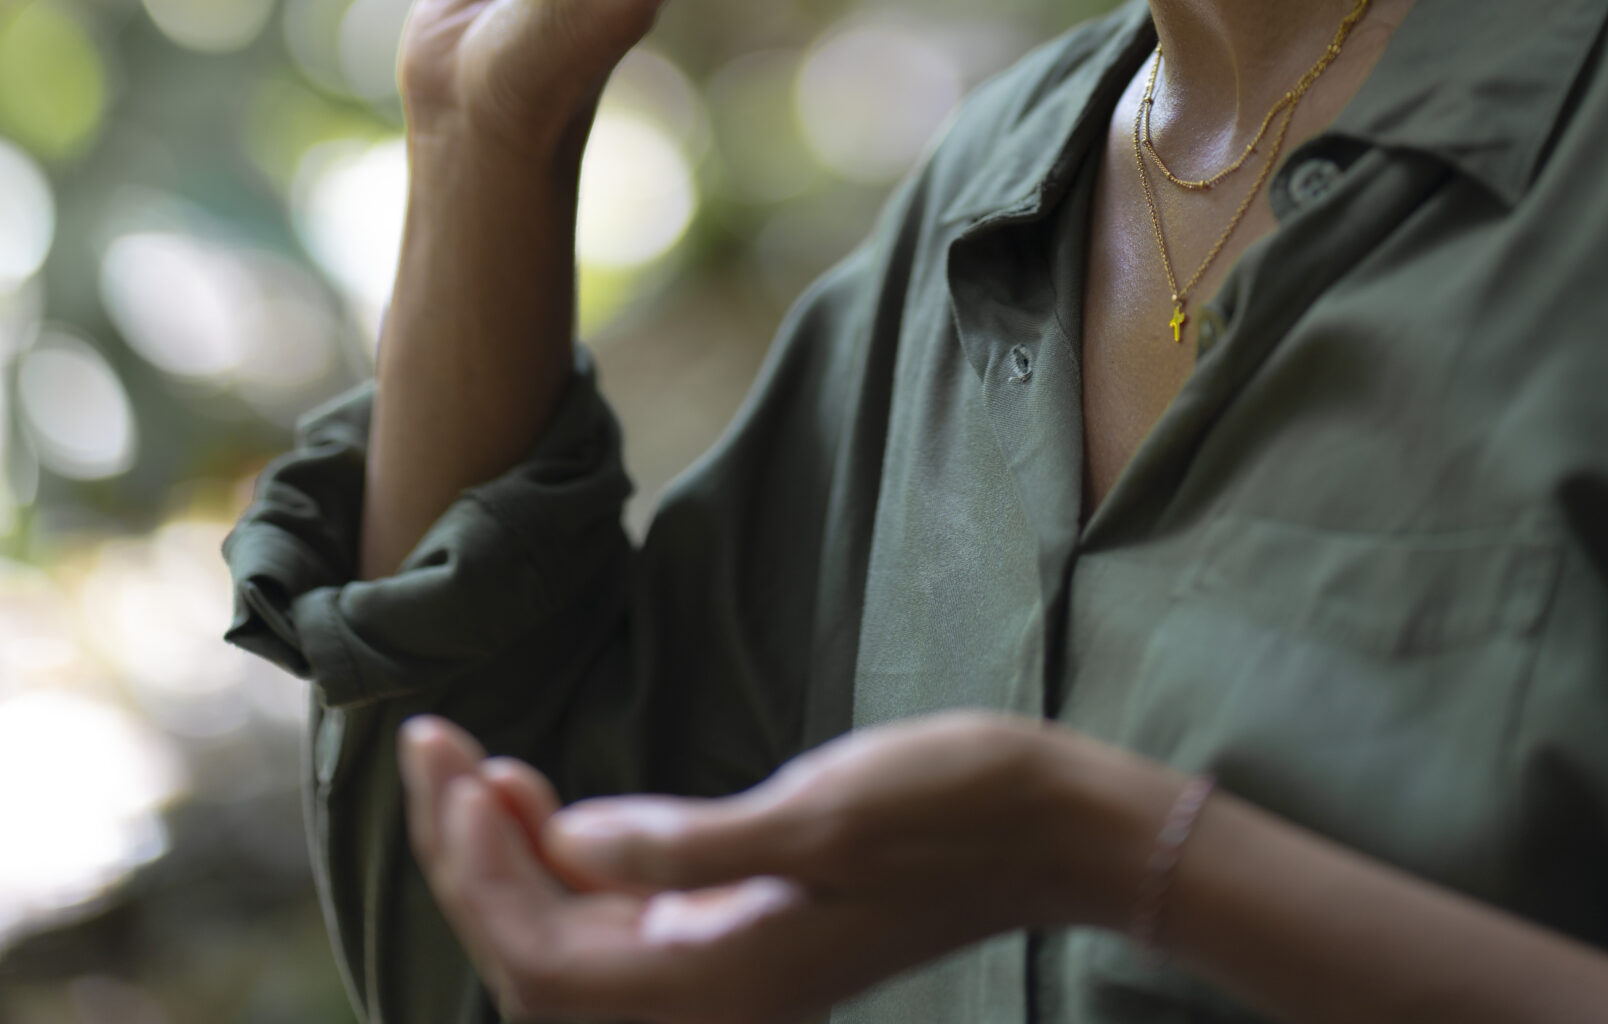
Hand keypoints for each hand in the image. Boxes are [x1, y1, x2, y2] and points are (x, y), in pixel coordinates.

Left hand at [398, 710, 1165, 1023]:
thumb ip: (689, 844)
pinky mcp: (741, 935)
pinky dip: (561, 863)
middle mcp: (713, 998)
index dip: (480, 869)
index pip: (547, 954)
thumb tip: (570, 844)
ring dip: (504, 856)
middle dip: (465, 856)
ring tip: (463, 763)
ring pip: (568, 938)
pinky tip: (543, 800)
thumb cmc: (951, 807)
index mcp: (724, 982)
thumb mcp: (820, 812)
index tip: (453, 766)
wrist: (1050, 826)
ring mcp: (726, 972)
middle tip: (425, 740)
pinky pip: (615, 923)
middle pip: (540, 954)